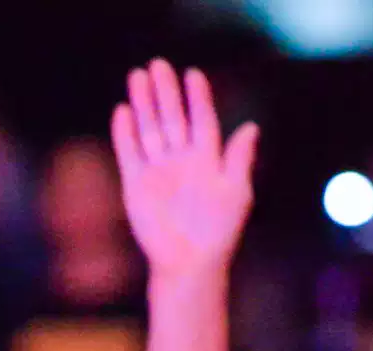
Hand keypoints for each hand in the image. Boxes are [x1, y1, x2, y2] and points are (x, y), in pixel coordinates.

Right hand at [111, 61, 257, 286]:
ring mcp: (157, 171)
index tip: (192, 74)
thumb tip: (250, 128)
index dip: (198, 98)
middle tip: (157, 65)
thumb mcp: (236, 192)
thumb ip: (239, 159)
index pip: (201, 120)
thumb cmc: (218, 232)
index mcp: (207, 159)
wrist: (189, 263)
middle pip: (171, 118)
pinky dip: (124, 134)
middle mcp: (181, 160)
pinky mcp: (135, 185)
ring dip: (143, 104)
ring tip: (136, 76)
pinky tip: (122, 111)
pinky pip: (129, 153)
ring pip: (149, 130)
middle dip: (164, 92)